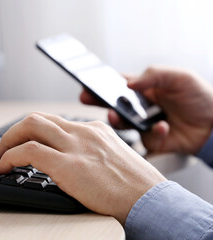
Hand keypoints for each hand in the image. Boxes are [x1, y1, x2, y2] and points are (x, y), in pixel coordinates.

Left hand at [0, 112, 165, 224]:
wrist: (151, 201)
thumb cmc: (135, 186)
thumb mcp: (112, 158)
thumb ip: (91, 152)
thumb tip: (69, 160)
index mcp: (94, 129)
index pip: (53, 121)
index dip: (32, 131)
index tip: (22, 143)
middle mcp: (83, 132)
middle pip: (37, 118)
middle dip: (14, 131)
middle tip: (5, 147)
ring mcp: (76, 146)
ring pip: (29, 126)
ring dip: (7, 140)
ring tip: (0, 157)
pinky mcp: (70, 165)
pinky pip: (29, 151)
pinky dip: (10, 157)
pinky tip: (3, 168)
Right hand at [81, 66, 212, 153]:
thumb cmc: (199, 97)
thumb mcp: (179, 77)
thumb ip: (154, 75)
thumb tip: (129, 82)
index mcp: (145, 89)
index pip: (118, 85)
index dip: (102, 84)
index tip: (87, 83)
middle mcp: (141, 107)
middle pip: (113, 104)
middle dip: (97, 101)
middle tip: (85, 98)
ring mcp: (144, 124)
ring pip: (122, 124)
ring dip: (117, 119)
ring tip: (115, 114)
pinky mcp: (152, 140)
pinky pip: (145, 139)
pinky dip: (154, 132)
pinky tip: (163, 126)